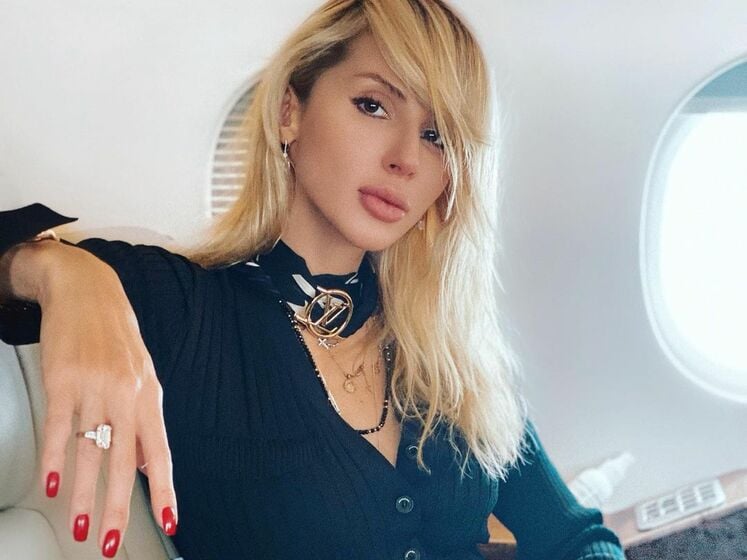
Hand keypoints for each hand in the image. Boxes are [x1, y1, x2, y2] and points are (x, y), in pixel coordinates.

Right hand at [34, 243, 176, 553]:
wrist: (88, 292)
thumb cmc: (117, 338)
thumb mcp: (142, 376)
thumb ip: (144, 421)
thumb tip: (147, 464)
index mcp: (149, 396)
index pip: (159, 452)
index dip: (164, 488)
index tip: (170, 520)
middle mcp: (126, 394)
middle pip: (122, 461)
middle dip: (117, 507)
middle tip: (111, 543)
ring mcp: (94, 386)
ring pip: (89, 450)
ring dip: (82, 494)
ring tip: (79, 526)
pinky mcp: (63, 379)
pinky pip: (60, 425)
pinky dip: (55, 458)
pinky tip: (52, 484)